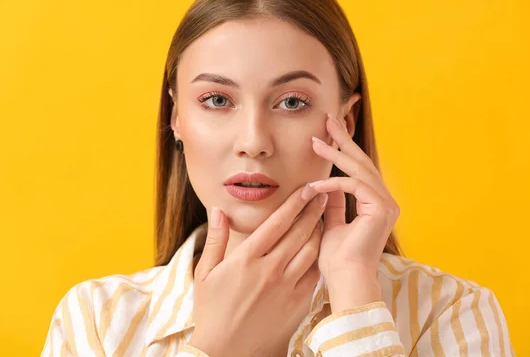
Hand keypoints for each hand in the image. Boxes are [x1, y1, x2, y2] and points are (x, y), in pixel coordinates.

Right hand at [188, 183, 327, 356]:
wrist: (225, 350)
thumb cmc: (211, 310)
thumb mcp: (204, 273)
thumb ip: (215, 239)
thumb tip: (218, 209)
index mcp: (247, 259)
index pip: (276, 223)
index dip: (294, 203)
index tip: (305, 189)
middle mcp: (270, 270)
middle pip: (298, 232)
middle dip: (312, 210)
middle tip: (321, 193)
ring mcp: (286, 287)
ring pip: (310, 251)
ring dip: (319, 230)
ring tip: (325, 215)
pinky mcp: (297, 304)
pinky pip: (313, 274)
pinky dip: (319, 257)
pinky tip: (322, 247)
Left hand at [309, 113, 400, 289]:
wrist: (345, 279)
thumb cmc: (337, 258)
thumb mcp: (331, 223)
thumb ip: (333, 203)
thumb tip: (325, 185)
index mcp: (376, 204)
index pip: (359, 170)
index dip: (343, 149)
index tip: (326, 134)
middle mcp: (385, 201)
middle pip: (362, 162)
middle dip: (343, 139)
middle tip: (328, 118)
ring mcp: (386, 204)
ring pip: (359, 170)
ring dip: (335, 153)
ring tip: (316, 140)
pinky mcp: (381, 208)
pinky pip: (354, 186)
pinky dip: (333, 182)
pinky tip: (315, 183)